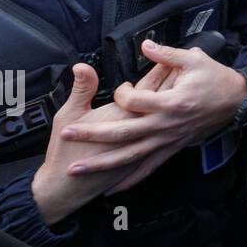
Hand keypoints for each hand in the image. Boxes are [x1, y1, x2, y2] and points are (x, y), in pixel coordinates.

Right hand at [30, 63, 170, 225]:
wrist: (63, 187)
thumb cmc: (64, 151)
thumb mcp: (68, 116)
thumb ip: (81, 89)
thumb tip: (82, 66)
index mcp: (121, 116)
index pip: (145, 88)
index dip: (155, 73)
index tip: (165, 59)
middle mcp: (136, 131)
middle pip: (159, 101)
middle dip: (170, 83)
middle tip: (181, 66)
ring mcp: (140, 148)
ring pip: (164, 119)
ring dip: (171, 103)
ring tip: (183, 84)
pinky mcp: (138, 162)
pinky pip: (162, 140)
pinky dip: (169, 127)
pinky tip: (172, 120)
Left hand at [57, 40, 246, 194]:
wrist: (238, 102)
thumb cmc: (216, 79)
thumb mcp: (195, 59)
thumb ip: (167, 54)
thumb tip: (144, 45)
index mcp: (171, 102)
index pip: (135, 101)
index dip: (123, 92)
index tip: (122, 87)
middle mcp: (167, 125)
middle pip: (124, 132)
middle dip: (92, 135)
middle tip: (66, 135)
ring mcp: (169, 140)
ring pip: (131, 155)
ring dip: (102, 164)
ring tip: (76, 169)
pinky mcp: (173, 148)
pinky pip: (149, 167)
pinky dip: (131, 179)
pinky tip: (113, 189)